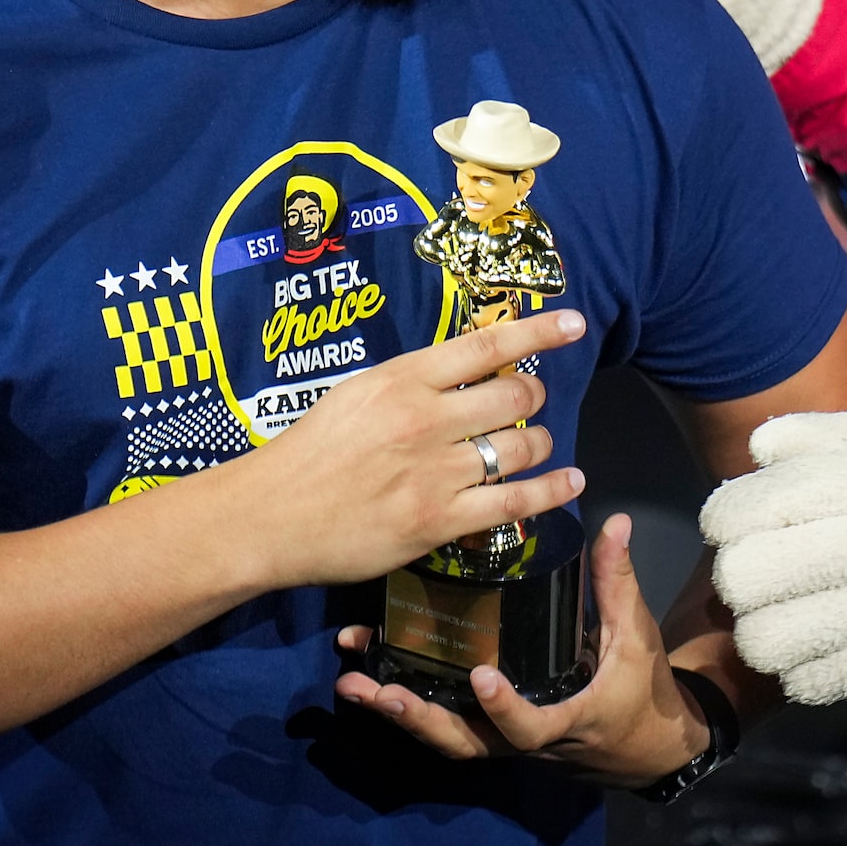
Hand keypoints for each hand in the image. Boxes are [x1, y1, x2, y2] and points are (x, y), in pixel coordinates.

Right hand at [240, 311, 588, 589]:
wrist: (272, 514)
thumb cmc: (310, 451)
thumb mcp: (357, 394)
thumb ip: (411, 383)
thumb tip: (464, 372)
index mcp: (403, 379)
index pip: (486, 346)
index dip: (538, 332)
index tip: (573, 324)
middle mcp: (426, 419)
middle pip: (515, 397)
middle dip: (534, 399)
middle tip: (530, 405)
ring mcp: (436, 472)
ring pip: (520, 448)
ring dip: (541, 445)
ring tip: (539, 446)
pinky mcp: (439, 521)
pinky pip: (514, 504)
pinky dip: (551, 492)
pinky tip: (571, 482)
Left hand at [333, 512, 710, 784]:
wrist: (642, 746)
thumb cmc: (638, 689)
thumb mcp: (634, 637)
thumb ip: (616, 581)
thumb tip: (613, 522)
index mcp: (563, 719)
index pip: (529, 726)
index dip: (504, 708)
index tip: (482, 676)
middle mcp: (523, 739)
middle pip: (465, 742)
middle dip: (420, 718)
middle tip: (380, 690)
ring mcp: (502, 738)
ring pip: (445, 737)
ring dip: (400, 714)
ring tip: (356, 684)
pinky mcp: (490, 730)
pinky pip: (445, 726)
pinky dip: (408, 707)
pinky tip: (372, 679)